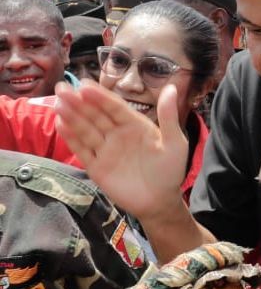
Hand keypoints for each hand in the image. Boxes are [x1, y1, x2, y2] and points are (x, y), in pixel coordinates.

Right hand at [55, 80, 187, 221]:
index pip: (114, 107)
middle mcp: (116, 134)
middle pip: (95, 115)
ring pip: (85, 130)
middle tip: (62, 88)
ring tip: (58, 103)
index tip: (84, 85)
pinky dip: (71, 138)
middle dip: (78, 102)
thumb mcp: (175, 143)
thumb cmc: (170, 171)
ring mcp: (105, 150)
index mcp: (134, 124)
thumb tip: (171, 88)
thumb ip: (169, 116)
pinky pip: (82, 150)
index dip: (100, 96)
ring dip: (71, 117)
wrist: (160, 203)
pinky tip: (60, 124)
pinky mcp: (96, 167)